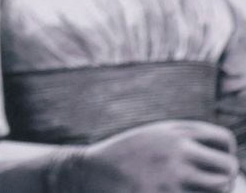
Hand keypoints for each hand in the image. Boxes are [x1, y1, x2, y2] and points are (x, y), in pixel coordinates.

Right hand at [52, 120, 238, 191]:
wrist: (89, 172)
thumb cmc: (124, 157)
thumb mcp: (153, 137)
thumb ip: (184, 141)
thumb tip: (225, 163)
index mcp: (175, 132)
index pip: (224, 141)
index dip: (225, 155)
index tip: (214, 165)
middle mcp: (176, 150)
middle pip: (228, 166)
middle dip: (227, 179)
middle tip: (214, 187)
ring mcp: (172, 175)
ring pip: (220, 188)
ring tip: (197, 191)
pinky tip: (176, 192)